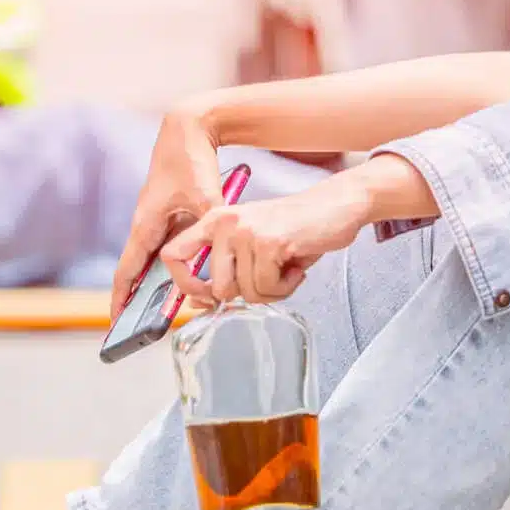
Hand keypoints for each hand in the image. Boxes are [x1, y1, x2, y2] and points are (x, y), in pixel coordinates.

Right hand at [110, 103, 227, 317]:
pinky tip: (189, 281)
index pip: (128, 270)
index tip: (116, 322)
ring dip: (158, 286)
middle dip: (138, 300)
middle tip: (139, 329)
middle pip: (138, 272)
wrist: (187, 128)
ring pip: (155, 263)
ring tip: (164, 313)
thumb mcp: (204, 194)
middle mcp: (147, 225)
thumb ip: (213, 224)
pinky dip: (176, 267)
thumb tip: (224, 250)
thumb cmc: (189, 159)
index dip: (121, 298)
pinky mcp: (170, 216)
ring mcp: (157, 221)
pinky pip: (169, 249)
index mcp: (145, 224)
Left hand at [161, 175, 374, 305]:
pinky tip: (296, 268)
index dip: (184, 285)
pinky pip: (269, 286)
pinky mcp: (268, 242)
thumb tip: (201, 304)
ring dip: (272, 291)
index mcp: (215, 220)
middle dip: (248, 294)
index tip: (204, 298)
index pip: (173, 254)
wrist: (336, 205)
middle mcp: (225, 223)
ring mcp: (245, 231)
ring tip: (286, 269)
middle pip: (218, 288)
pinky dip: (286, 287)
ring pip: (247, 292)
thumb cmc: (296, 228)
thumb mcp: (253, 246)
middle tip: (269, 280)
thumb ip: (226, 270)